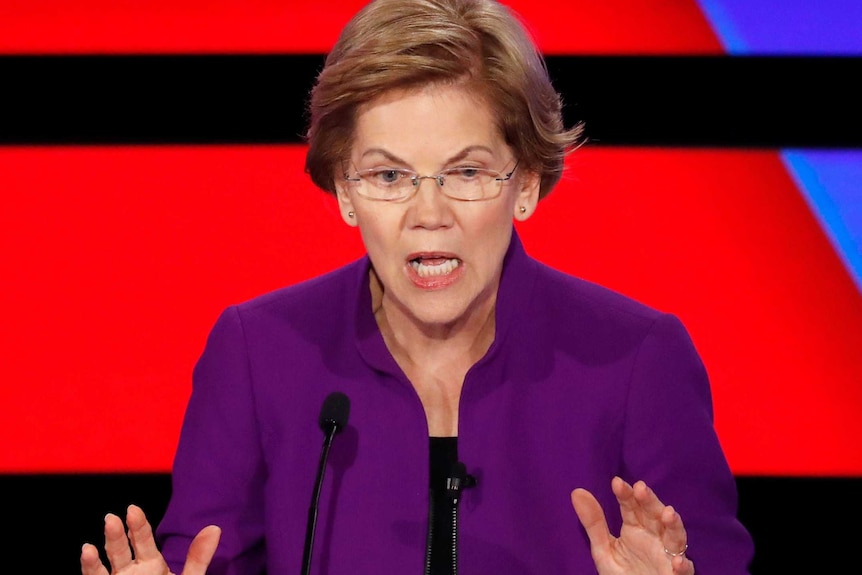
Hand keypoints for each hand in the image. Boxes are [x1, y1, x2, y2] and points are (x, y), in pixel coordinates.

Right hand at [80, 504, 220, 574]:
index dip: (139, 526)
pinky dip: (90, 567)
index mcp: (151, 565)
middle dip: (117, 534)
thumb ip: (198, 558)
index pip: (143, 540)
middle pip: (122, 549)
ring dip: (100, 551)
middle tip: (113, 518)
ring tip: (94, 540)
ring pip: (106, 564)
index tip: (133, 509)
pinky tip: (87, 552)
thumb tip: (215, 527)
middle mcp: (131, 572)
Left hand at [571, 476, 693, 574]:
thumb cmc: (623, 574)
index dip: (626, 494)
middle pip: (655, 514)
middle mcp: (654, 537)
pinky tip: (677, 561)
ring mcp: (667, 555)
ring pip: (676, 537)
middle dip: (650, 501)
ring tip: (668, 514)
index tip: (616, 482)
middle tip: (641, 488)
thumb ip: (593, 524)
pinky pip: (684, 570)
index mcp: (635, 528)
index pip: (631, 506)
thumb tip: (576, 491)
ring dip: (675, 526)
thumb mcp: (604, 550)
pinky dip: (683, 565)